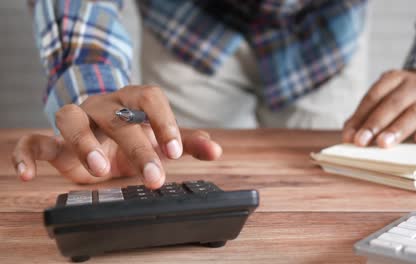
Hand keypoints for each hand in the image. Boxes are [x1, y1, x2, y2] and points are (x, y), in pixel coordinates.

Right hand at [11, 85, 222, 188]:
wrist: (99, 129)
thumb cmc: (132, 132)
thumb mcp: (160, 137)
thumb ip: (186, 141)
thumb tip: (216, 150)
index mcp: (131, 101)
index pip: (149, 97)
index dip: (163, 122)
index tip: (176, 152)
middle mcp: (103, 105)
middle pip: (116, 115)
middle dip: (137, 147)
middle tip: (154, 177)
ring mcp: (77, 119)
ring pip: (70, 117)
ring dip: (84, 142)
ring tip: (100, 169)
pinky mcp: (53, 139)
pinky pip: (34, 140)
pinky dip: (26, 154)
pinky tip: (28, 174)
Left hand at [342, 69, 415, 147]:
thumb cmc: (399, 97)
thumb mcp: (382, 97)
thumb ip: (364, 115)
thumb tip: (348, 136)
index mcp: (393, 78)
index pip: (373, 97)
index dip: (359, 117)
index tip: (349, 137)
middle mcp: (413, 85)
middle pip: (393, 104)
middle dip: (375, 124)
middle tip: (361, 142)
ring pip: (415, 113)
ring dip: (397, 129)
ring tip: (383, 144)